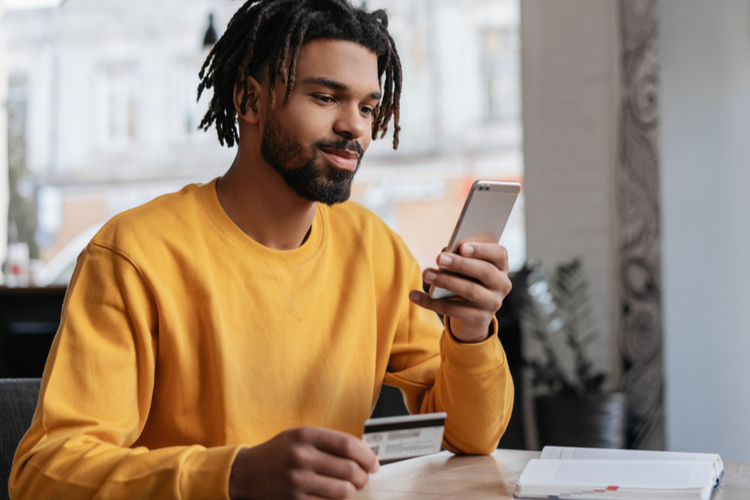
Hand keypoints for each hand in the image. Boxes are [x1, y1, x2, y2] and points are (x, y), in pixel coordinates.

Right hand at [229, 426, 378, 499]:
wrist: (246, 472)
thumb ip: (328, 441)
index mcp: (306, 435)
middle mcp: (302, 456)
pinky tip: (334, 495)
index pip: (348, 445)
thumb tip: (363, 453)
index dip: (367, 455)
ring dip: (352, 490)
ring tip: (350, 487)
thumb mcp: (300, 436)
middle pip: (349, 469)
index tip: (373, 462)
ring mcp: (297, 480)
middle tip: (364, 477)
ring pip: (343, 490)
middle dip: (363, 476)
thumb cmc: (279, 452)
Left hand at [409, 243, 511, 342]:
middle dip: (461, 264)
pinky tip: (415, 295)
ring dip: (446, 281)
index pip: (499, 254)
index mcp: (501, 267)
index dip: (482, 249)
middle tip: (439, 258)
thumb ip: (461, 258)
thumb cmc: (468, 282)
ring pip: (471, 291)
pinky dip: (431, 303)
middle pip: (485, 271)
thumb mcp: (468, 270)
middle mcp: (502, 285)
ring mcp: (493, 303)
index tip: (462, 246)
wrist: (473, 318)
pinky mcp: (479, 319)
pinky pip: (454, 310)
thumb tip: (444, 253)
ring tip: (426, 274)